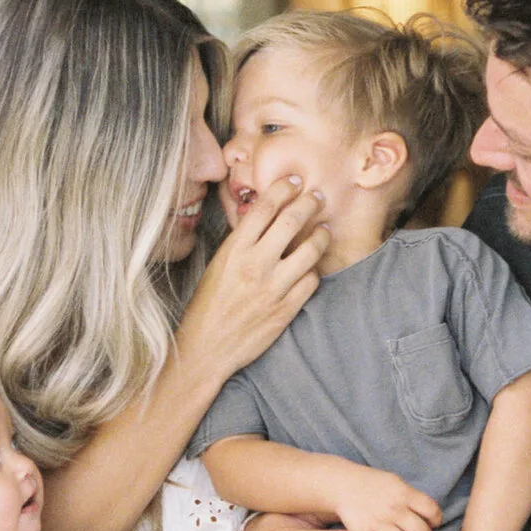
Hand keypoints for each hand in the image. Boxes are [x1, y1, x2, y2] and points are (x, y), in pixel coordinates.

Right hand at [176, 175, 330, 384]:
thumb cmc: (209, 305)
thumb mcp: (217, 265)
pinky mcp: (285, 310)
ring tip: (324, 230)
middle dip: (310, 203)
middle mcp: (255, 264)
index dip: (284, 188)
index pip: (264, 207)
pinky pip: (311, 281)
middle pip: (292, 221)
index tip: (295, 181)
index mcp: (234, 250)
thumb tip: (263, 218)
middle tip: (318, 197)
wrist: (207, 348)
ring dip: (321, 235)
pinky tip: (312, 268)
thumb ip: (241, 242)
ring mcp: (273, 288)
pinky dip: (314, 271)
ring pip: (310, 251)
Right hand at [329, 466, 441, 530]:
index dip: (436, 520)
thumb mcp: (397, 482)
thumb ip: (412, 498)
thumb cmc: (374, 484)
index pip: (432, 511)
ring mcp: (378, 524)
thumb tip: (429, 516)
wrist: (343, 485)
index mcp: (404, 494)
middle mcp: (394, 510)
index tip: (433, 523)